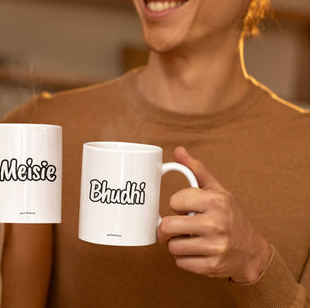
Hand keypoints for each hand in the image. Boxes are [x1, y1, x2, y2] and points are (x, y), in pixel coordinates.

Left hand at [157, 147, 271, 282]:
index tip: (184, 208)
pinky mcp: (212, 266)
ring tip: (189, 239)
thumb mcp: (217, 190)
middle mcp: (217, 223)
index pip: (174, 201)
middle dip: (166, 228)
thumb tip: (178, 150)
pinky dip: (184, 259)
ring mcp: (216, 246)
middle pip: (168, 226)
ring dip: (176, 244)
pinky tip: (196, 252)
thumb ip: (196, 170)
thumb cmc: (228, 215)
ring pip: (172, 246)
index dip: (176, 205)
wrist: (251, 250)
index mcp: (216, 201)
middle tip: (173, 228)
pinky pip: (180, 263)